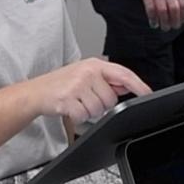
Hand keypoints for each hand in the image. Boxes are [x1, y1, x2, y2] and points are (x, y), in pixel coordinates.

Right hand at [29, 59, 151, 123]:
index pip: (123, 74)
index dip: (138, 85)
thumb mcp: (85, 75)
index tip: (148, 93)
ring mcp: (77, 85)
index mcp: (94, 65)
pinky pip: (84, 116)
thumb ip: (107, 80)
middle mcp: (87, 72)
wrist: (35, 92)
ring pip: (98, 110)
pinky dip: (78, 118)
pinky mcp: (68, 99)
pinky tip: (70, 108)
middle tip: (86, 99)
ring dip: (89, 112)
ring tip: (77, 102)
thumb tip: (127, 85)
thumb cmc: (61, 84)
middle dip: (101, 105)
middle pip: (111, 99)